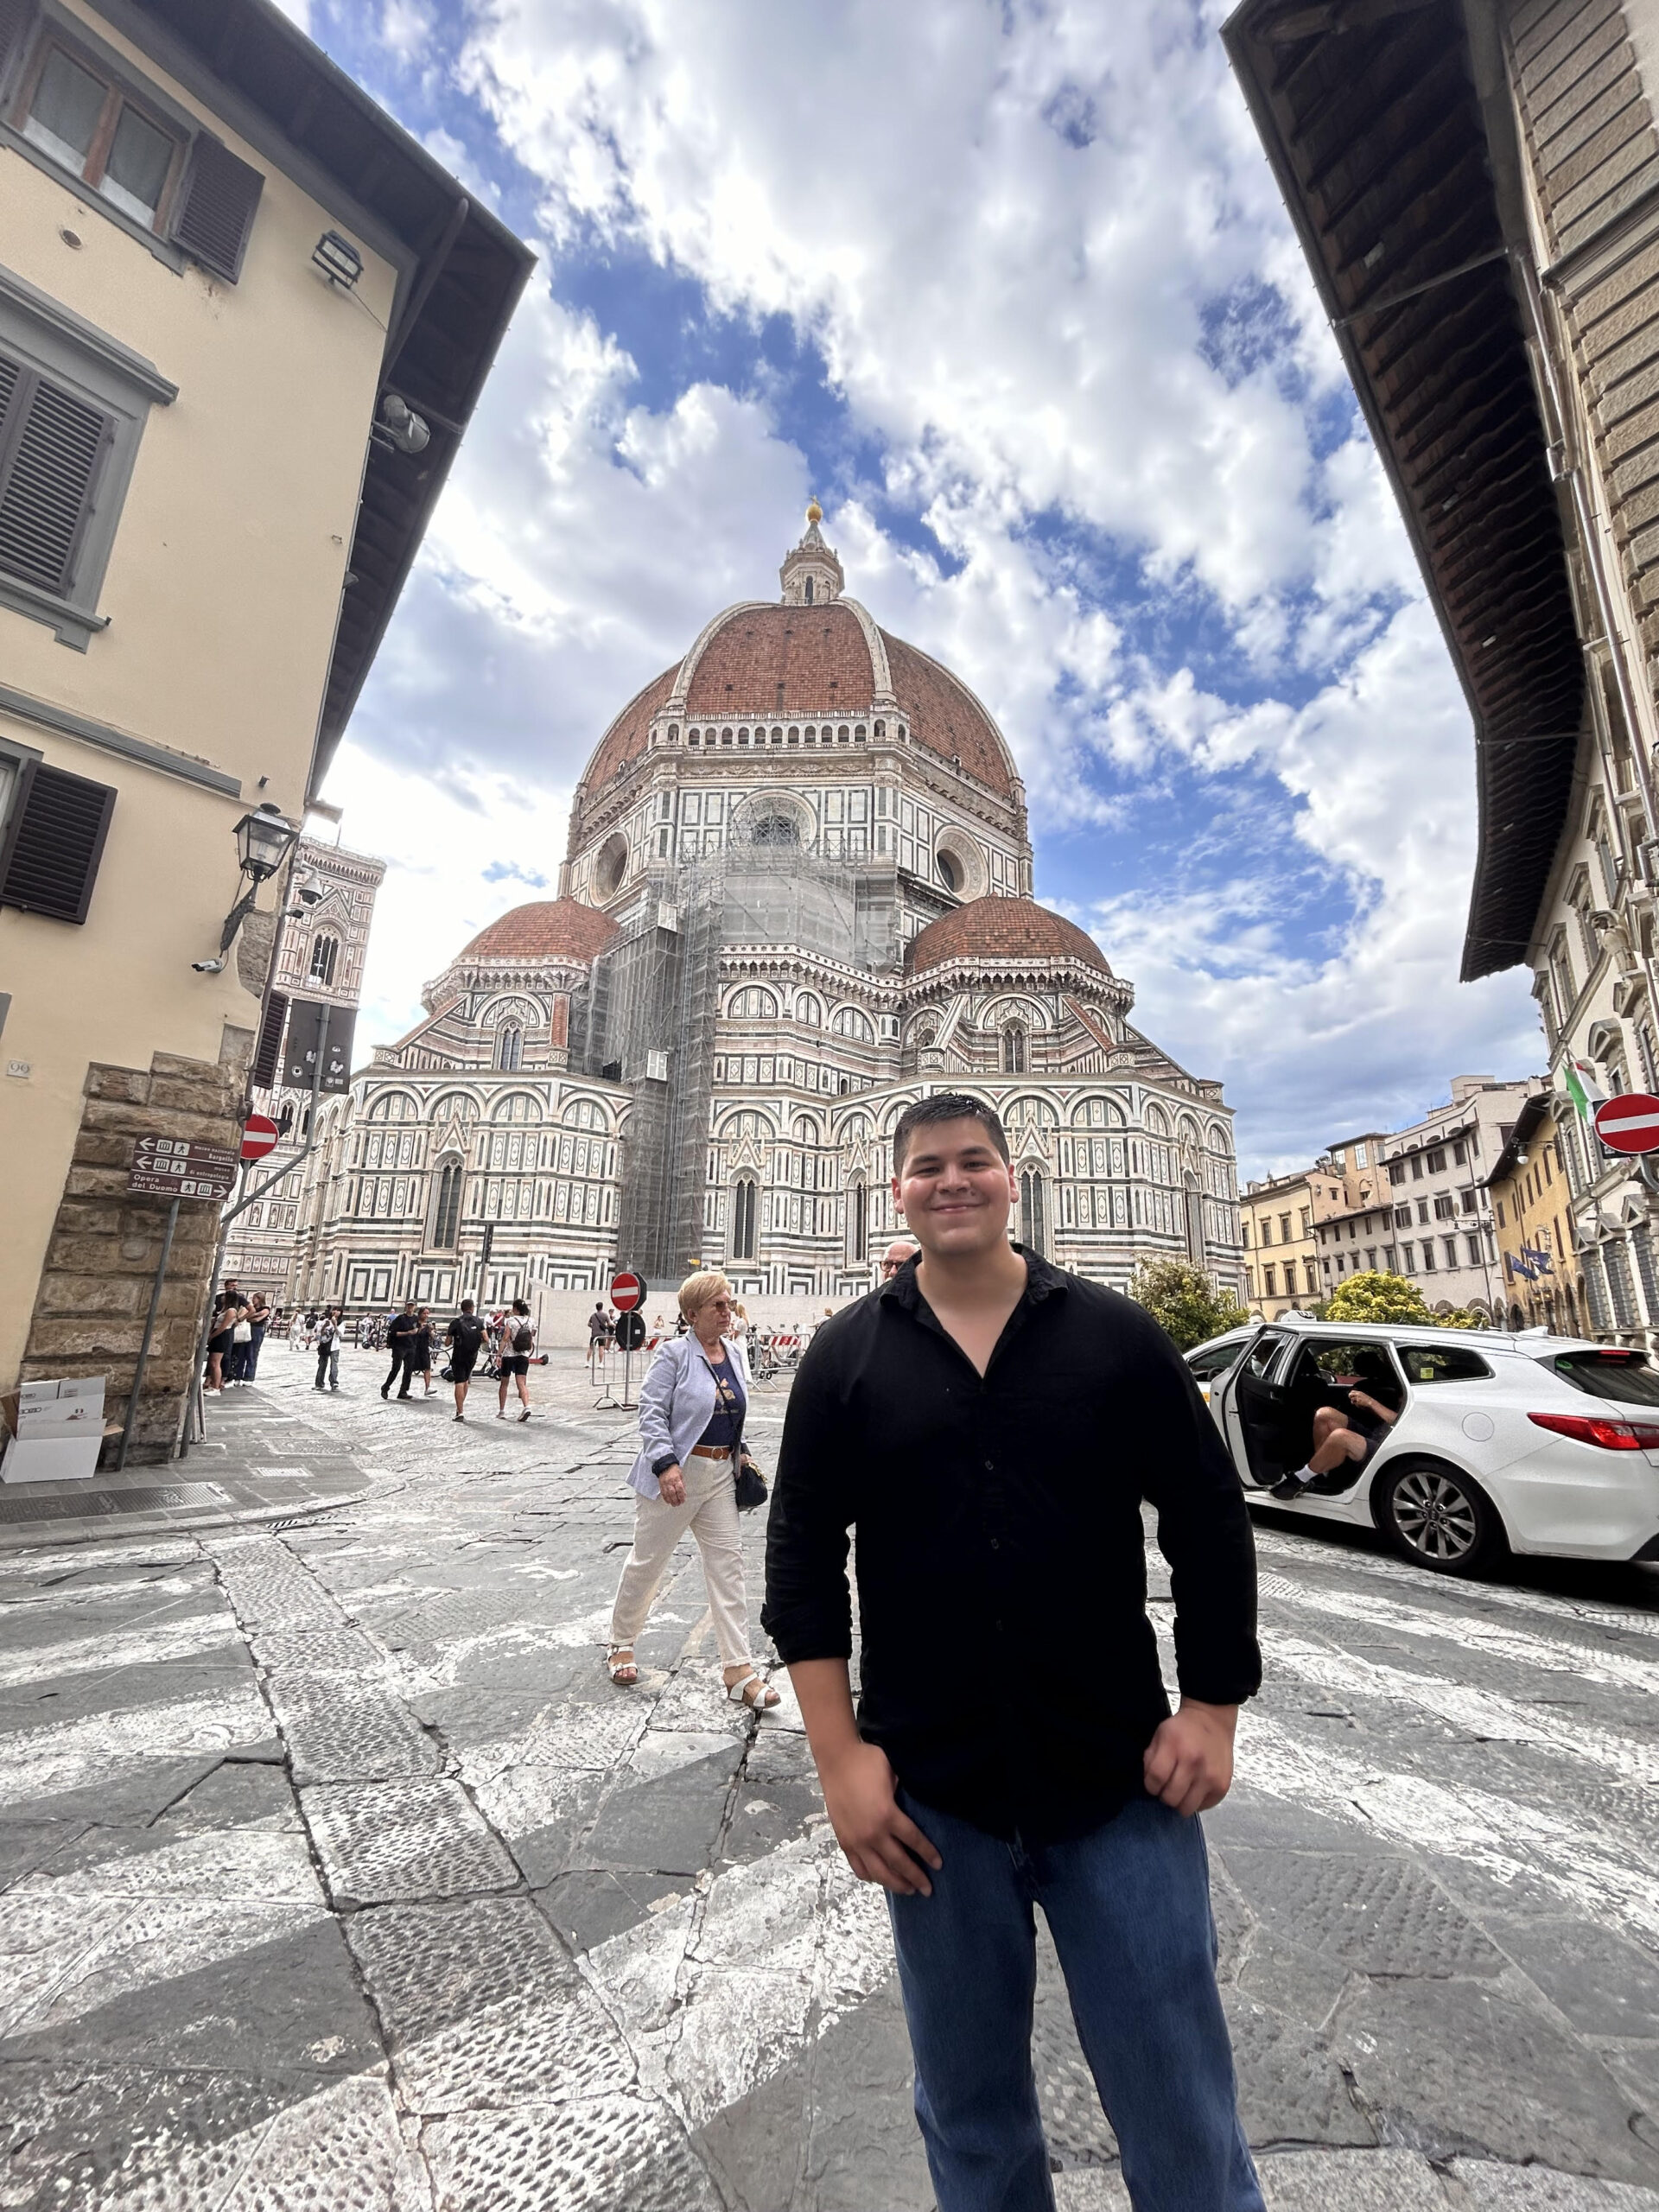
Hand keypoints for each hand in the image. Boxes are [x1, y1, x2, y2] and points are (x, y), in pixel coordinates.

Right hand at [658, 1464, 685, 1504]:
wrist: (665, 1466)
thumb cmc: (674, 1470)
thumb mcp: (681, 1475)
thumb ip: (682, 1484)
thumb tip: (683, 1493)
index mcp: (676, 1479)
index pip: (679, 1489)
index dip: (681, 1496)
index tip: (683, 1500)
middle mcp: (670, 1482)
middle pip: (673, 1493)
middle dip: (676, 1500)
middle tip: (678, 1504)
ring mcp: (664, 1484)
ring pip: (667, 1495)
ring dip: (671, 1501)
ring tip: (674, 1504)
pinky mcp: (661, 1485)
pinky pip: (663, 1493)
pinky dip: (665, 1498)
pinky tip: (668, 1501)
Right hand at [819, 1740, 941, 1894]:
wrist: (836, 1759)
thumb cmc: (867, 1762)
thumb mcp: (894, 1773)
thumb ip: (905, 1795)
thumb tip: (919, 1807)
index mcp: (888, 1815)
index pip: (914, 1840)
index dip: (928, 1854)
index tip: (939, 1864)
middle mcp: (872, 1833)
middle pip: (899, 1863)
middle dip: (916, 1878)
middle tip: (928, 1889)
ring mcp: (856, 1840)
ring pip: (879, 1872)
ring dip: (895, 1884)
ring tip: (908, 1890)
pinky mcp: (844, 1841)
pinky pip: (859, 1867)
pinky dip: (871, 1877)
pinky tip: (880, 1878)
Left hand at [1143, 1699, 1237, 1817]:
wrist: (1212, 1721)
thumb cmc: (1182, 1729)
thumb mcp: (1160, 1735)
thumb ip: (1150, 1760)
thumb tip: (1151, 1785)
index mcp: (1175, 1747)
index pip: (1155, 1779)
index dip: (1150, 1786)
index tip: (1153, 1782)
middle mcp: (1194, 1763)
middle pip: (1171, 1798)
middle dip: (1164, 1795)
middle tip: (1168, 1786)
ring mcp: (1211, 1777)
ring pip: (1187, 1808)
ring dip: (1180, 1802)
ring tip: (1181, 1790)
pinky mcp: (1222, 1787)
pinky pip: (1202, 1807)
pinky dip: (1195, 1802)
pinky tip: (1194, 1788)